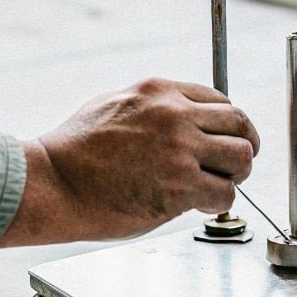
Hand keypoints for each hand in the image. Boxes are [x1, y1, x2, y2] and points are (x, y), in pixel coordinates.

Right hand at [0, 77, 258, 246]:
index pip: (220, 100)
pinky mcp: (180, 187)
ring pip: (242, 157)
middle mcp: (175, 115)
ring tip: (216, 186)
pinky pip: (225, 193)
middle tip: (233, 166)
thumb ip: (151, 106)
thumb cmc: (73, 151)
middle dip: (242, 146)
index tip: (224, 141)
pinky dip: (218, 202)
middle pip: (241, 124)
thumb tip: (179, 117)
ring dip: (235, 175)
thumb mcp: (112, 103)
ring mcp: (179, 150)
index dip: (227, 125)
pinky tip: (200, 205)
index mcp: (160, 92)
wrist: (53, 183)